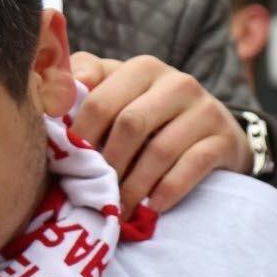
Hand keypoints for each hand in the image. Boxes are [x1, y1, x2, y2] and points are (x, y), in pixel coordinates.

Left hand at [70, 52, 251, 212]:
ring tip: (119, 208)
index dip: (82, 136)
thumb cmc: (153, 114)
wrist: (215, 131)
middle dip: (109, 163)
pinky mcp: (224, 139)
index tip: (69, 164)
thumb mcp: (121, 90)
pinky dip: (168, 190)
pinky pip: (192, 166)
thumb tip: (53, 87)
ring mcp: (205, 110)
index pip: (101, 100)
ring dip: (134, 185)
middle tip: (94, 192)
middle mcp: (177, 83)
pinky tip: (151, 207)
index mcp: (143, 68)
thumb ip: (86, 81)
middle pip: (131, 124)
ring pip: (161, 150)